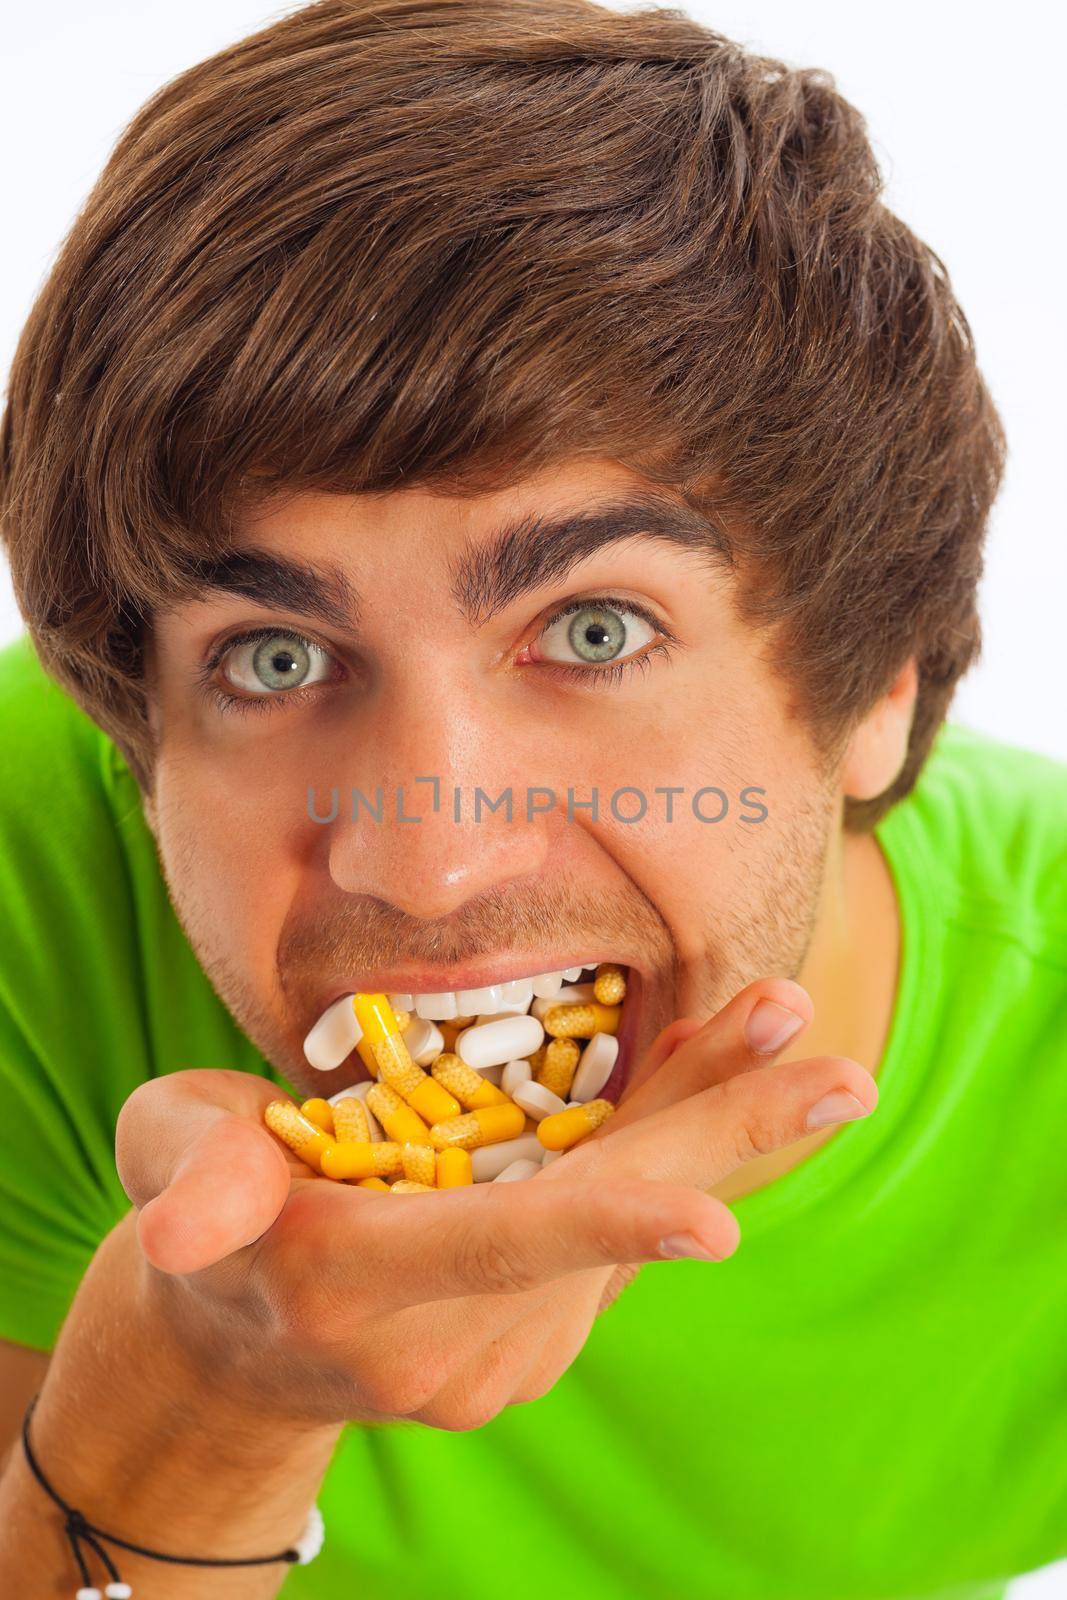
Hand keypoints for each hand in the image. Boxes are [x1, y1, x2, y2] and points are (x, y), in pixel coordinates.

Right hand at [115, 977, 875, 1430]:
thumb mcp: (165, 1163)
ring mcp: (501, 1351)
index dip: (601, 1223)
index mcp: (352, 1280)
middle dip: (723, 1146)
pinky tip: (713, 1072)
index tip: (715, 1216)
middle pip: (602, 1231)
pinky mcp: (535, 1336)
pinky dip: (666, 1150)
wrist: (242, 1342)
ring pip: (623, 1217)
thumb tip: (185, 1233)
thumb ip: (190, 1184)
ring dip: (706, 1123)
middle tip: (838, 1075)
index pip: (490, 1250)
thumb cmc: (204, 1219)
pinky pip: (614, 1230)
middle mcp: (446, 1335)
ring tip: (781, 1026)